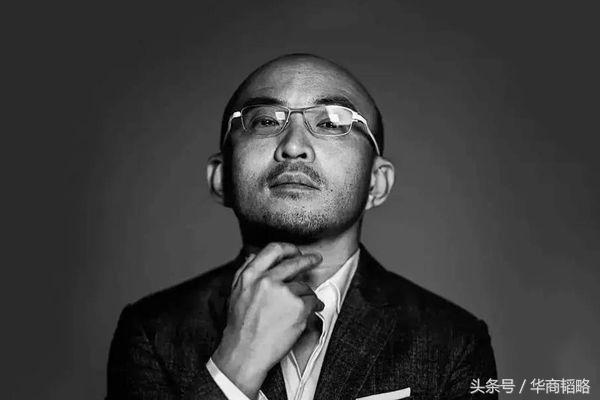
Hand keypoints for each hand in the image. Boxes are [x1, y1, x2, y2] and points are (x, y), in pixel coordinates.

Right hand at [212, 242, 323, 398]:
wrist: (245, 353)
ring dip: (306, 296)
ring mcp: (284, 292)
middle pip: (294, 262)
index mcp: (250, 275)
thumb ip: (244, 272)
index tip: (296, 251)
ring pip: (304, 287)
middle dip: (308, 259)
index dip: (288, 248)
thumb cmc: (240, 327)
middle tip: (316, 259)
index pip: (273, 250)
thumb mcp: (236, 293)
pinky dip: (315, 307)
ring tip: (297, 311)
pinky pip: (313, 301)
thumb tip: (252, 255)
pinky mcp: (299, 307)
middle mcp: (267, 280)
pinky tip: (308, 315)